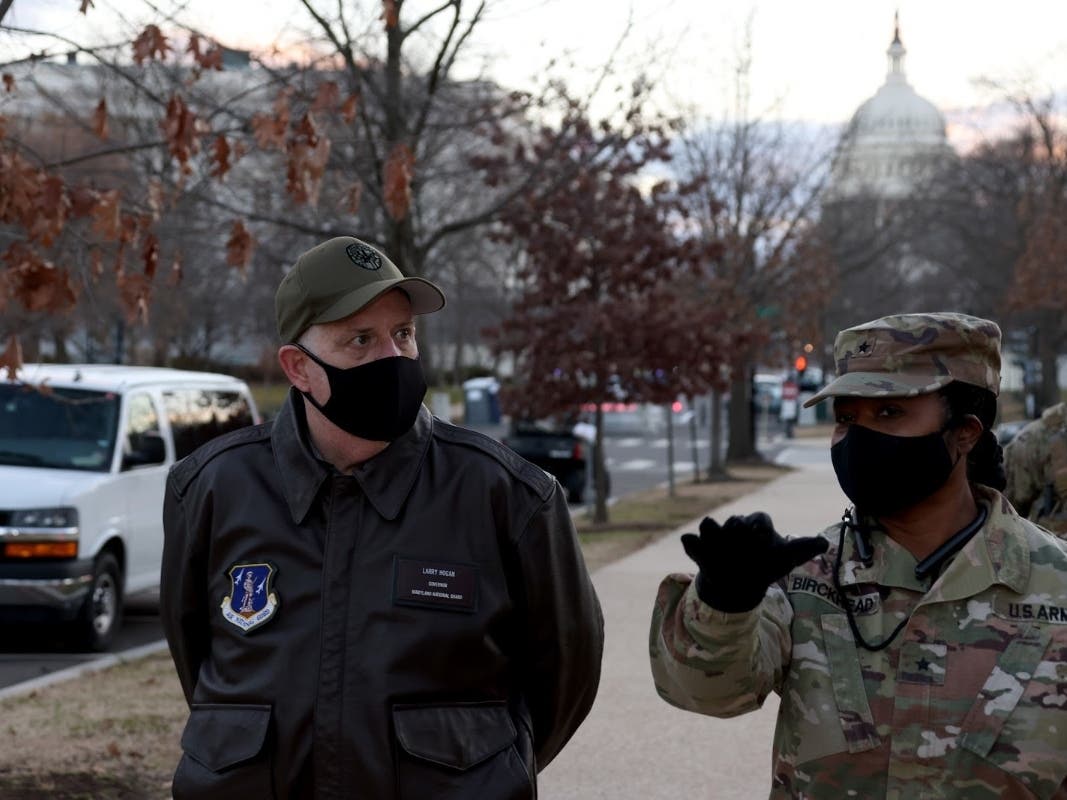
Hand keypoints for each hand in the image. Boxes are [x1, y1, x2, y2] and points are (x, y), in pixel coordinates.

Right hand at [680, 512, 828, 612]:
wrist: (741, 583)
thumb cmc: (766, 566)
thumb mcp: (786, 559)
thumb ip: (802, 548)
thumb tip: (824, 543)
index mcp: (756, 525)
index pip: (760, 520)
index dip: (761, 526)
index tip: (762, 537)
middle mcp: (735, 527)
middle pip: (735, 522)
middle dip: (737, 529)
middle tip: (741, 540)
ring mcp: (716, 537)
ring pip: (710, 526)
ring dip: (711, 531)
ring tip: (714, 542)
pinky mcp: (700, 549)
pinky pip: (691, 543)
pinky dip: (691, 544)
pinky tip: (691, 545)